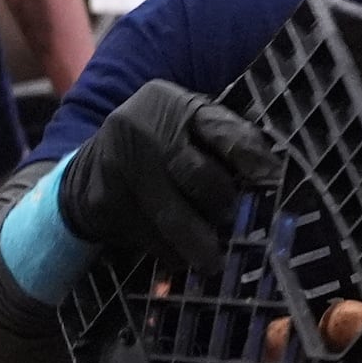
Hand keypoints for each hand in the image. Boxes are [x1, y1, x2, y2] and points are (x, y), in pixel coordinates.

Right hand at [57, 81, 280, 268]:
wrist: (88, 167)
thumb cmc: (157, 145)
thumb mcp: (187, 125)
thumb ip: (223, 140)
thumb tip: (270, 176)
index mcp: (172, 104)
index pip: (220, 130)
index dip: (250, 156)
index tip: (273, 180)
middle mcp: (143, 129)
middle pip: (199, 176)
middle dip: (222, 204)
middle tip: (234, 220)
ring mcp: (120, 166)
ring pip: (173, 215)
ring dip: (200, 241)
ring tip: (214, 259)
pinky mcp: (106, 202)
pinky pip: (149, 236)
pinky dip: (171, 252)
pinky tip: (180, 254)